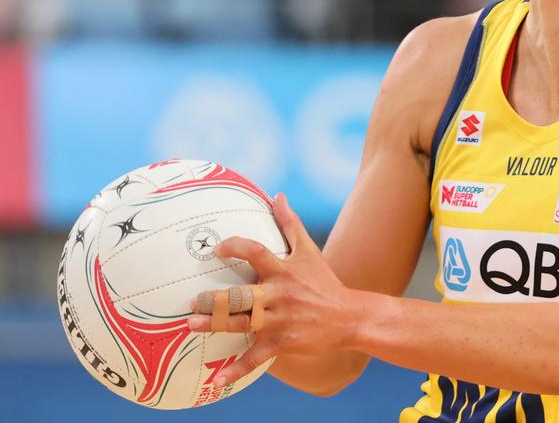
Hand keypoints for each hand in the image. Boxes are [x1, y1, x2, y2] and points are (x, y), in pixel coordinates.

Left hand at [188, 192, 354, 387]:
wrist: (349, 317)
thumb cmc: (324, 283)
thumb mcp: (310, 251)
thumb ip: (290, 224)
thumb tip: (277, 195)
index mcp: (284, 271)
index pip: (258, 253)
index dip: (237, 248)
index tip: (218, 248)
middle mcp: (280, 295)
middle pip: (244, 295)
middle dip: (218, 299)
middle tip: (193, 299)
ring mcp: (280, 320)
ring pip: (243, 324)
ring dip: (216, 325)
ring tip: (191, 324)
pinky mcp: (283, 343)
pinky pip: (256, 358)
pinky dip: (237, 370)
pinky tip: (217, 380)